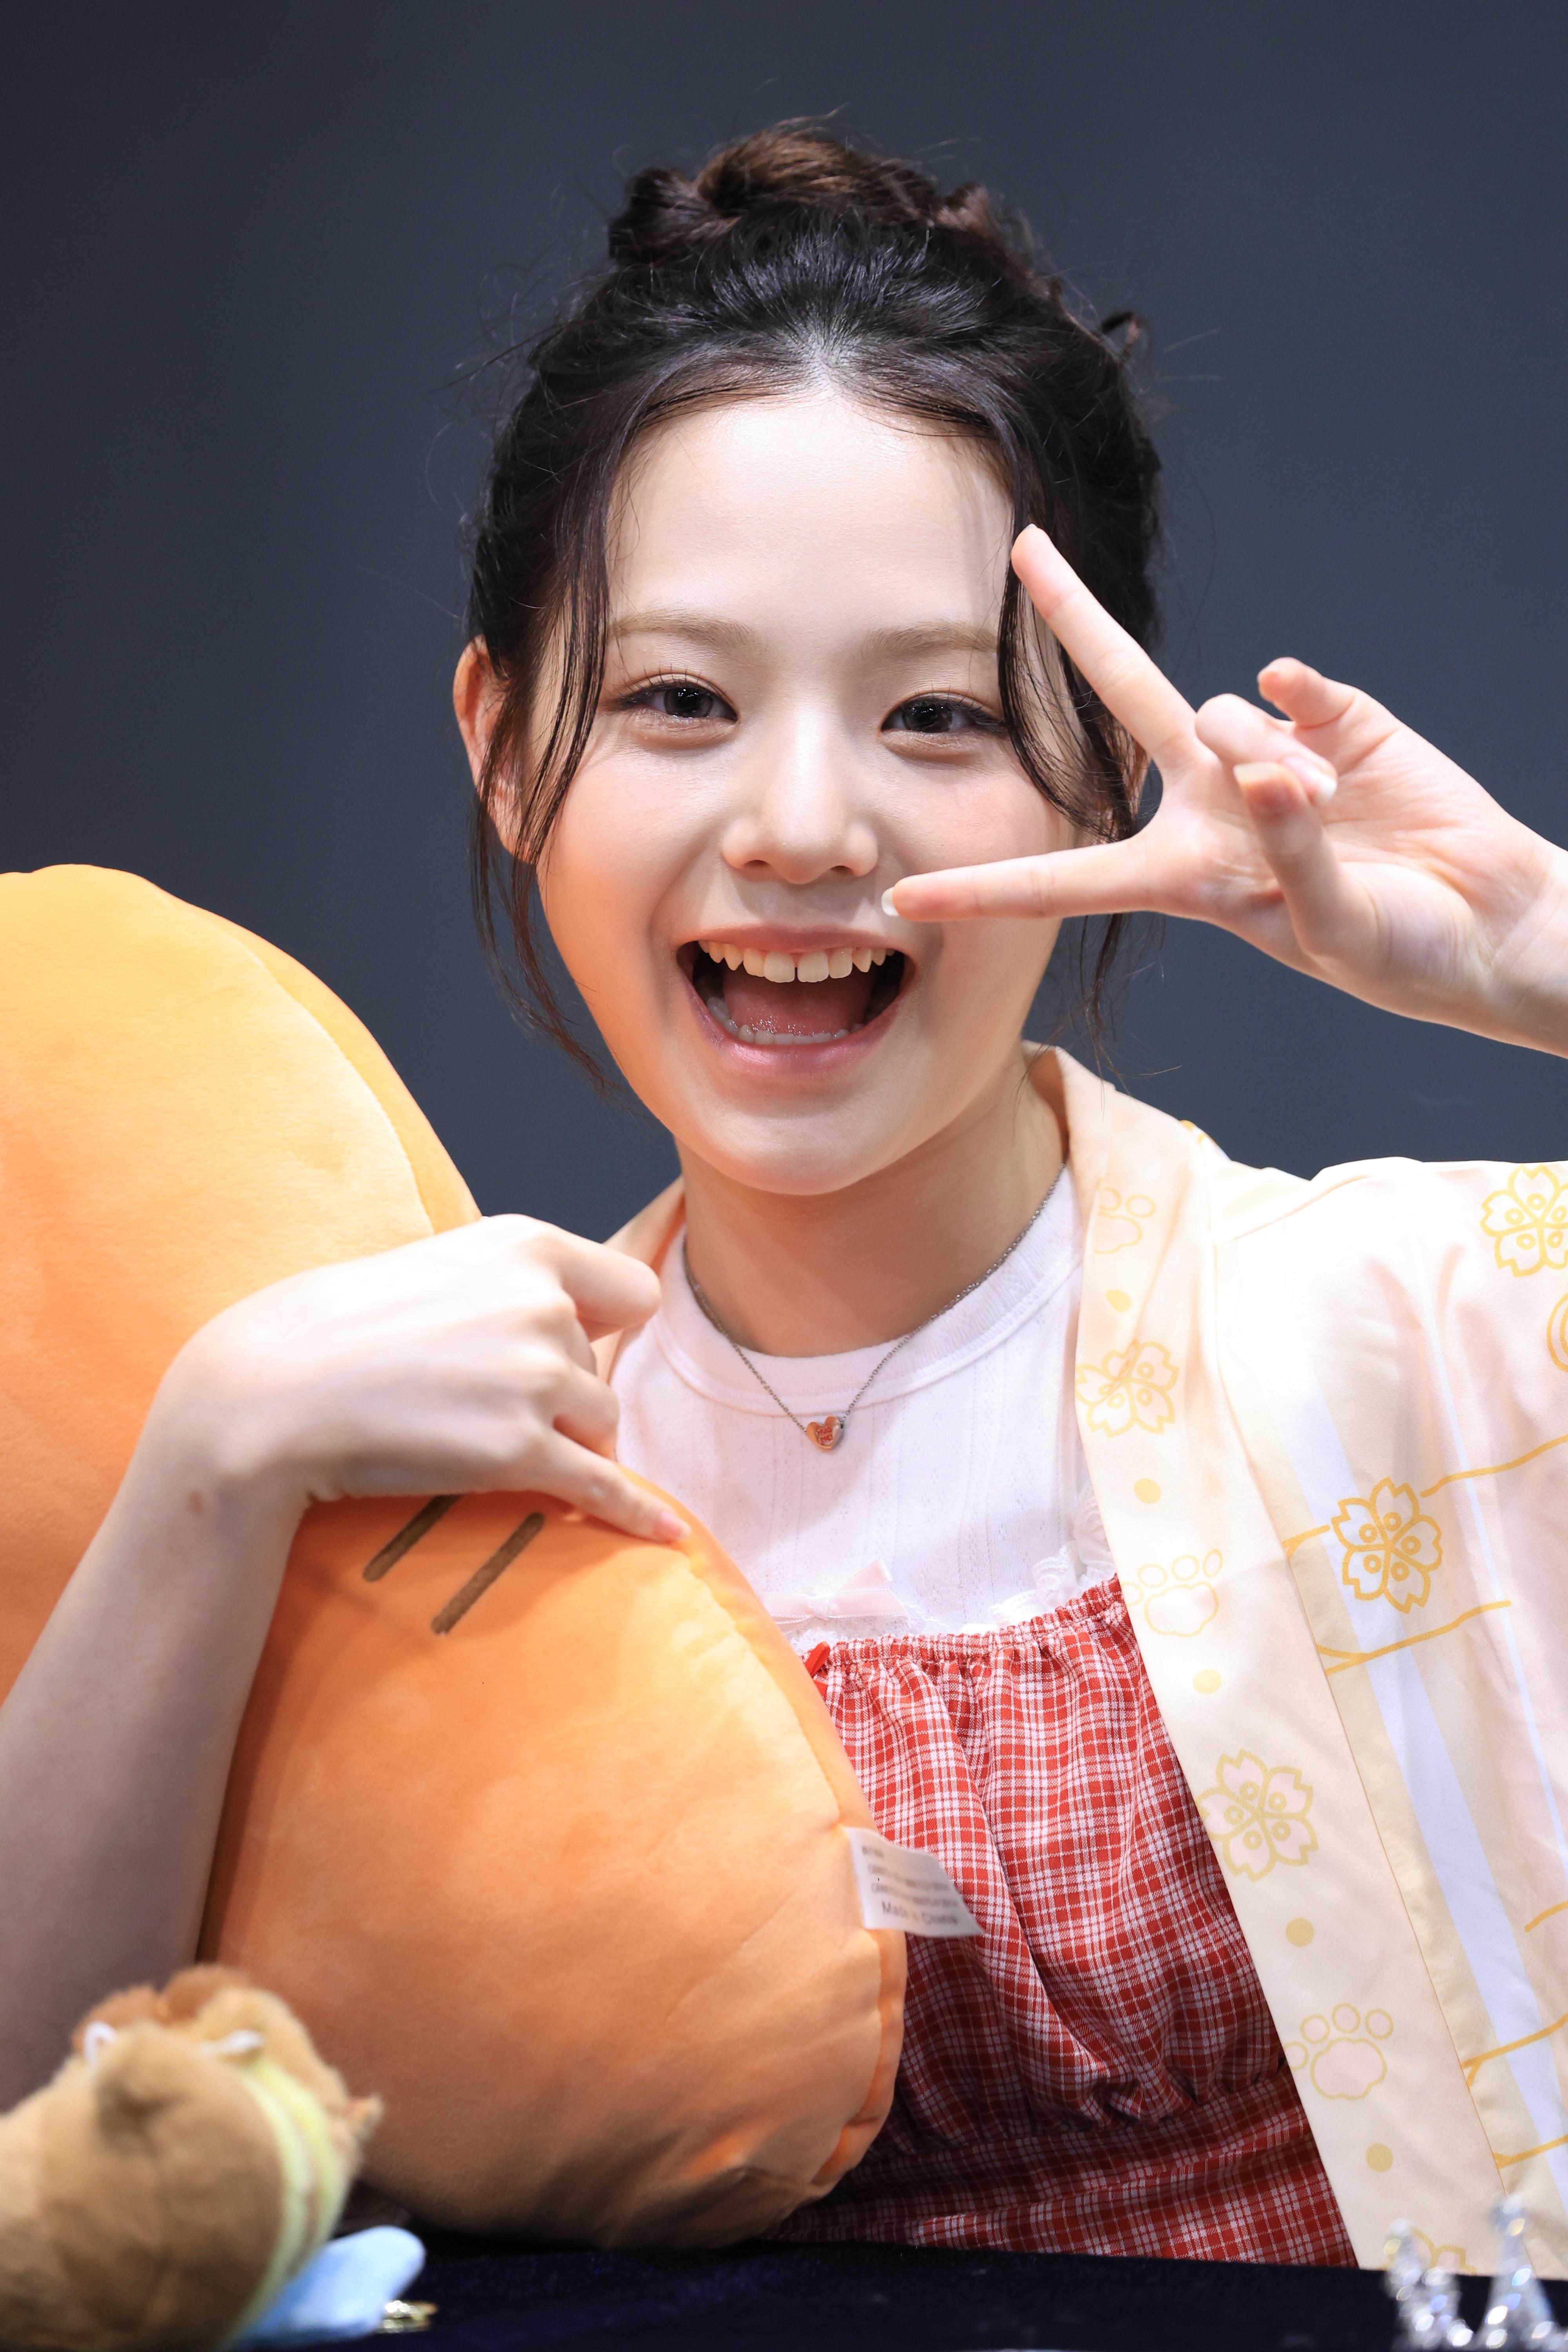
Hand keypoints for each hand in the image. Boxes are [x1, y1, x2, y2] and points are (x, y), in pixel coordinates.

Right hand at [162, 1217, 680, 1543]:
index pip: (632, 1290)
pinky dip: (636, 1513)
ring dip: (566, 1445)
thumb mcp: (441, 1267)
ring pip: (601, 1426)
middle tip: (478, 1406)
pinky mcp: (519, 1451)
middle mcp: (543, 1303)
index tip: (580, 1348)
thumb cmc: (342, 1329)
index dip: (606, 1326)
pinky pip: (604, 1487)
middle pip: (602, 1369)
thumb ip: (513, 1286)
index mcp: (528, 1245)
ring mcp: (535, 1379)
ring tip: (490, 1449)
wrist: (271, 1391)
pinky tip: (667, 1534)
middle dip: (561, 1395)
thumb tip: (577, 1320)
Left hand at [887, 525, 1567, 1053]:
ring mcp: (1270, 752)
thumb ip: (1286, 850)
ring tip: (1331, 813)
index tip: (904, 893)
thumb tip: (1261, 762)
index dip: (986, 888)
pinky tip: (1336, 754)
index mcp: (1187, 874)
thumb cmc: (1398, 948)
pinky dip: (1303, 707)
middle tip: (1022, 550)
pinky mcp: (1337, 718)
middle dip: (1071, 623)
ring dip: (1270, 768)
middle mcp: (1213, 801)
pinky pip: (1289, 688)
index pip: (1067, 880)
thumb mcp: (1327, 928)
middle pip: (1121, 702)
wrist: (1488, 923)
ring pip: (1219, 711)